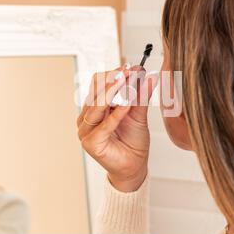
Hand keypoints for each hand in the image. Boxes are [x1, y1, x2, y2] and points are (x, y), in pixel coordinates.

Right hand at [77, 64, 158, 191]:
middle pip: (96, 91)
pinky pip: (103, 125)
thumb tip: (147, 75)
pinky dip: (115, 114)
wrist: (134, 165)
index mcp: (95, 106)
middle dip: (114, 80)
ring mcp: (86, 129)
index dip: (114, 74)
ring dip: (114, 92)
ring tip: (128, 83)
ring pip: (97, 105)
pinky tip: (126, 105)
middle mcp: (88, 116)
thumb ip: (140, 95)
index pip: (98, 83)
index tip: (131, 67)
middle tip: (130, 71)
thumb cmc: (133, 141)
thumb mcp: (139, 113)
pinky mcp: (90, 142)